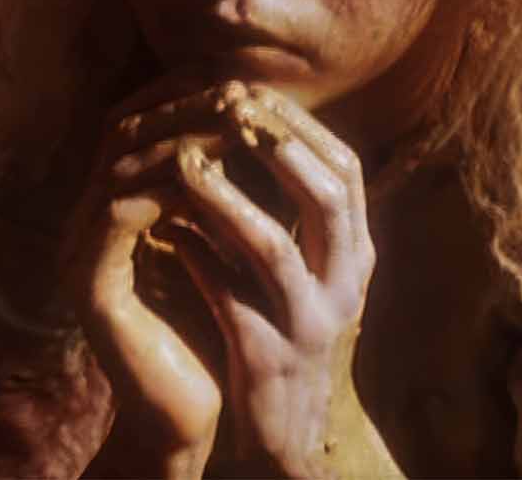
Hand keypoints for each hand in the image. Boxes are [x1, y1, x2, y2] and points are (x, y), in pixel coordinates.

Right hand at [59, 75, 231, 478]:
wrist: (188, 415)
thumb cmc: (212, 329)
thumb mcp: (225, 245)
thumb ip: (229, 190)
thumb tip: (268, 121)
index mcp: (113, 203)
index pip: (136, 121)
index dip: (184, 94)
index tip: (241, 81)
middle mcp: (86, 218)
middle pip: (121, 129)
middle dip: (183, 105)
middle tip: (239, 92)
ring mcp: (80, 249)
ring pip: (120, 164)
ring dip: (181, 138)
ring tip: (236, 125)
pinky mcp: (89, 283)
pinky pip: (121, 215)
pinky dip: (168, 189)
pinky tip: (214, 181)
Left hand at [163, 82, 398, 478]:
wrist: (291, 431)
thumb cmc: (288, 332)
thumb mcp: (308, 270)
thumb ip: (297, 210)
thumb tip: (262, 125)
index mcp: (356, 254)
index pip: (347, 172)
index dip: (303, 127)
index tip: (255, 90)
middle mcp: (345, 285)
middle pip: (328, 200)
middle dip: (279, 150)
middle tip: (227, 111)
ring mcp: (310, 325)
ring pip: (275, 251)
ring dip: (226, 203)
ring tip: (182, 167)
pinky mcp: (269, 360)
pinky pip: (231, 304)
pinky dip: (198, 265)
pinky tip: (165, 239)